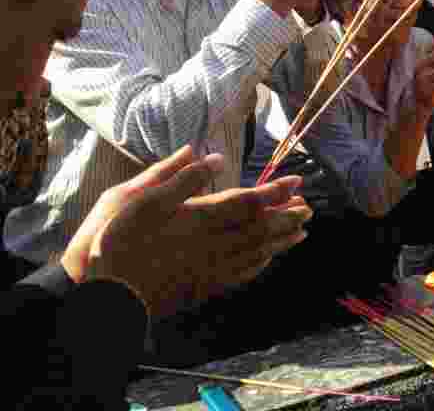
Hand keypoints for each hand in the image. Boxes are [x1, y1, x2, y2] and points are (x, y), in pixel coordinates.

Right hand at [62, 145, 311, 320]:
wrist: (102, 298)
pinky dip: (261, 263)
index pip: (248, 201)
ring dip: (282, 240)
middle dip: (288, 217)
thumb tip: (211, 156)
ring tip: (301, 230)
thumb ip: (177, 177)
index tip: (298, 182)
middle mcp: (210, 244)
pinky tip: (267, 258)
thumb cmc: (114, 242)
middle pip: (261, 229)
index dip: (276, 192)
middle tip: (310, 208)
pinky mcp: (202, 288)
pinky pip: (242, 274)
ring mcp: (209, 269)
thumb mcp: (137, 199)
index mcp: (197, 218)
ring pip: (257, 253)